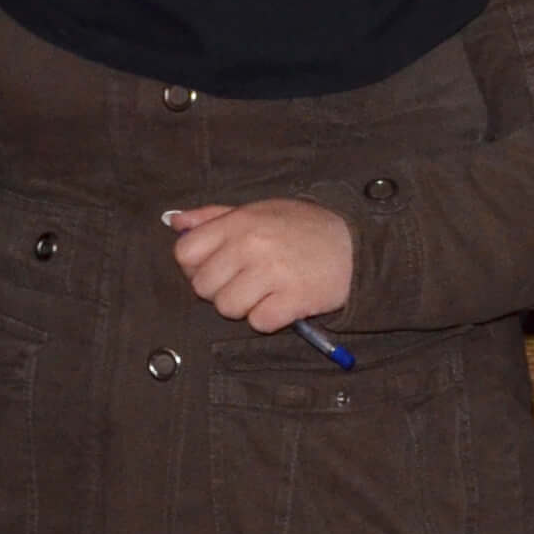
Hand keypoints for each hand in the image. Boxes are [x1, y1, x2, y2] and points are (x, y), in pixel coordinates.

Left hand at [166, 199, 354, 331]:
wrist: (359, 246)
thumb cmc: (306, 228)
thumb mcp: (261, 210)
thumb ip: (215, 216)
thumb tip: (175, 221)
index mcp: (240, 221)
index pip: (186, 252)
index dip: (197, 266)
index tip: (219, 267)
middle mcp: (251, 245)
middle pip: (203, 286)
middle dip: (221, 289)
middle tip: (248, 281)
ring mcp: (272, 273)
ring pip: (227, 308)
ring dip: (245, 306)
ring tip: (267, 291)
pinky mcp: (292, 300)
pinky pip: (258, 322)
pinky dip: (269, 318)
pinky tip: (283, 303)